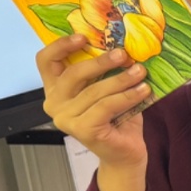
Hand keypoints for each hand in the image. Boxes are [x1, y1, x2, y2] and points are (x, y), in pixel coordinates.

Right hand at [37, 36, 149, 190]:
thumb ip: (105, 71)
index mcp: (56, 89)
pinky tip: (144, 90)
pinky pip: (106, 106)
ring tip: (141, 71)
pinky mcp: (82, 130)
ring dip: (121, 79)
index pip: (46, 61)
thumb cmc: (118, 118)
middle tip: (124, 54)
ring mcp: (66, 118)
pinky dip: (127, 96)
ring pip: (94, 91)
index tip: (83, 36)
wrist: (125, 153)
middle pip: (73, 73)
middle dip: (101, 62)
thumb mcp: (109, 88)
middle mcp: (54, 103)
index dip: (61, 46)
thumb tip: (122, 45)